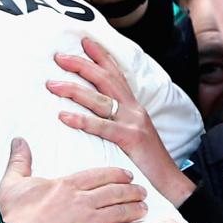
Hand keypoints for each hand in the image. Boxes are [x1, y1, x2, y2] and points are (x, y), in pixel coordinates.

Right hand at [0, 136, 150, 222]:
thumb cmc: (15, 219)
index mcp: (67, 186)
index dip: (117, 174)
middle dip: (132, 190)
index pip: (100, 175)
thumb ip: (20, 161)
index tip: (127, 175)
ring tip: (143, 208)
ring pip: (121, 211)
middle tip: (141, 191)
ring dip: (135, 208)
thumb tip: (19, 141)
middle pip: (116, 192)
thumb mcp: (13, 184)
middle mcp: (83, 202)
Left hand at [47, 38, 193, 206]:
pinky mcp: (131, 139)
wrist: (171, 182)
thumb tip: (95, 115)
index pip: (116, 74)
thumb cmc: (147, 162)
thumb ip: (117, 122)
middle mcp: (134, 110)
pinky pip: (102, 127)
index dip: (101, 56)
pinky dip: (82, 120)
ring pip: (100, 99)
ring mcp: (133, 123)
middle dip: (81, 65)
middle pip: (106, 79)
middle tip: (59, 56)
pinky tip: (63, 116)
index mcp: (134, 107)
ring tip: (52, 84)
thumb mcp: (133, 135)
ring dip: (74, 89)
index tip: (84, 41)